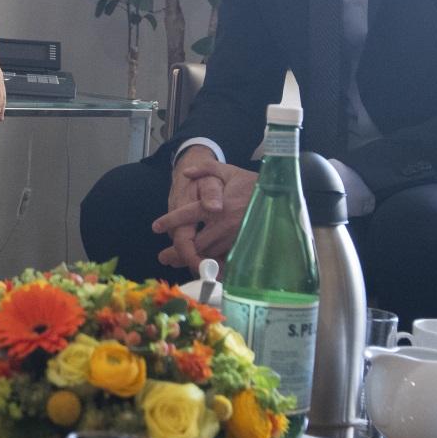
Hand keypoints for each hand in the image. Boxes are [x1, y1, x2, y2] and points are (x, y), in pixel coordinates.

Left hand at [152, 147, 255, 273]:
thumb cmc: (252, 183)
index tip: (156, 226)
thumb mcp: (229, 171)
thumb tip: (186, 172)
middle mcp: (224, 225)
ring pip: (207, 255)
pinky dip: (211, 266)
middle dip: (177, 251)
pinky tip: (202, 268)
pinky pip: (224, 261)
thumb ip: (206, 169)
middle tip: (163, 256)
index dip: (170, 221)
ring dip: (190, 260)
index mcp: (217, 206)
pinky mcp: (244, 247)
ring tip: (175, 262)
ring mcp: (235, 239)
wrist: (280, 195)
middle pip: (194, 243)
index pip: (188, 215)